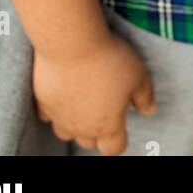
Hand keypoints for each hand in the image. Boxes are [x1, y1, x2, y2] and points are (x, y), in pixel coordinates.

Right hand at [33, 30, 156, 155]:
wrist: (71, 43)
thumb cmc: (109, 59)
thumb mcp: (139, 75)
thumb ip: (145, 97)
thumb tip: (149, 110)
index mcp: (108, 125)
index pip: (114, 148)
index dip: (120, 140)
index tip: (123, 125)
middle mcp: (82, 127)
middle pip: (89, 142)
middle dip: (98, 131)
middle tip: (104, 108)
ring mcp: (60, 116)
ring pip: (65, 132)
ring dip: (74, 123)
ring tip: (82, 104)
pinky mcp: (43, 101)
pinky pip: (47, 115)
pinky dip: (54, 109)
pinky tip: (61, 94)